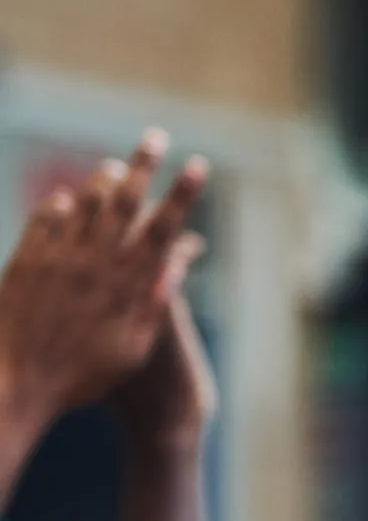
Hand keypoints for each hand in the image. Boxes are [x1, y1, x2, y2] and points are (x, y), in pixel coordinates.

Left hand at [0, 132, 208, 437]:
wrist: (14, 383)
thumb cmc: (81, 377)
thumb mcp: (131, 350)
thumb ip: (152, 306)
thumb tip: (172, 266)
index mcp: (128, 286)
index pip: (163, 228)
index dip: (182, 194)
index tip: (197, 166)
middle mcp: (95, 264)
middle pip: (125, 202)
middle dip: (144, 165)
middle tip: (155, 136)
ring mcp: (58, 259)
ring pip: (84, 202)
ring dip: (101, 179)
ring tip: (113, 166)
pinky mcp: (27, 261)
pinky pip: (47, 218)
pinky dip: (61, 204)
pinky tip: (68, 200)